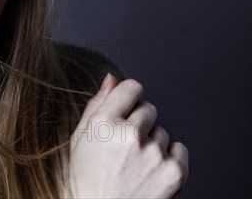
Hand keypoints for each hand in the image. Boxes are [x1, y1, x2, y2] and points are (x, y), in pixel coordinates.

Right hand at [69, 74, 188, 197]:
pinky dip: (169, 159)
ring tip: (134, 165)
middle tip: (125, 147)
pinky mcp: (173, 172)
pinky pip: (179, 149)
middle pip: (148, 109)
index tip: (126, 110)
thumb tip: (111, 79)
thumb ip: (96, 104)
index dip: (129, 98)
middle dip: (139, 123)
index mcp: (103, 123)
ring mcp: (152, 153)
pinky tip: (150, 171)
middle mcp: (128, 134)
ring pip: (162, 132)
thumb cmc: (87, 179)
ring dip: (152, 144)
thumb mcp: (80, 138)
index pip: (131, 87)